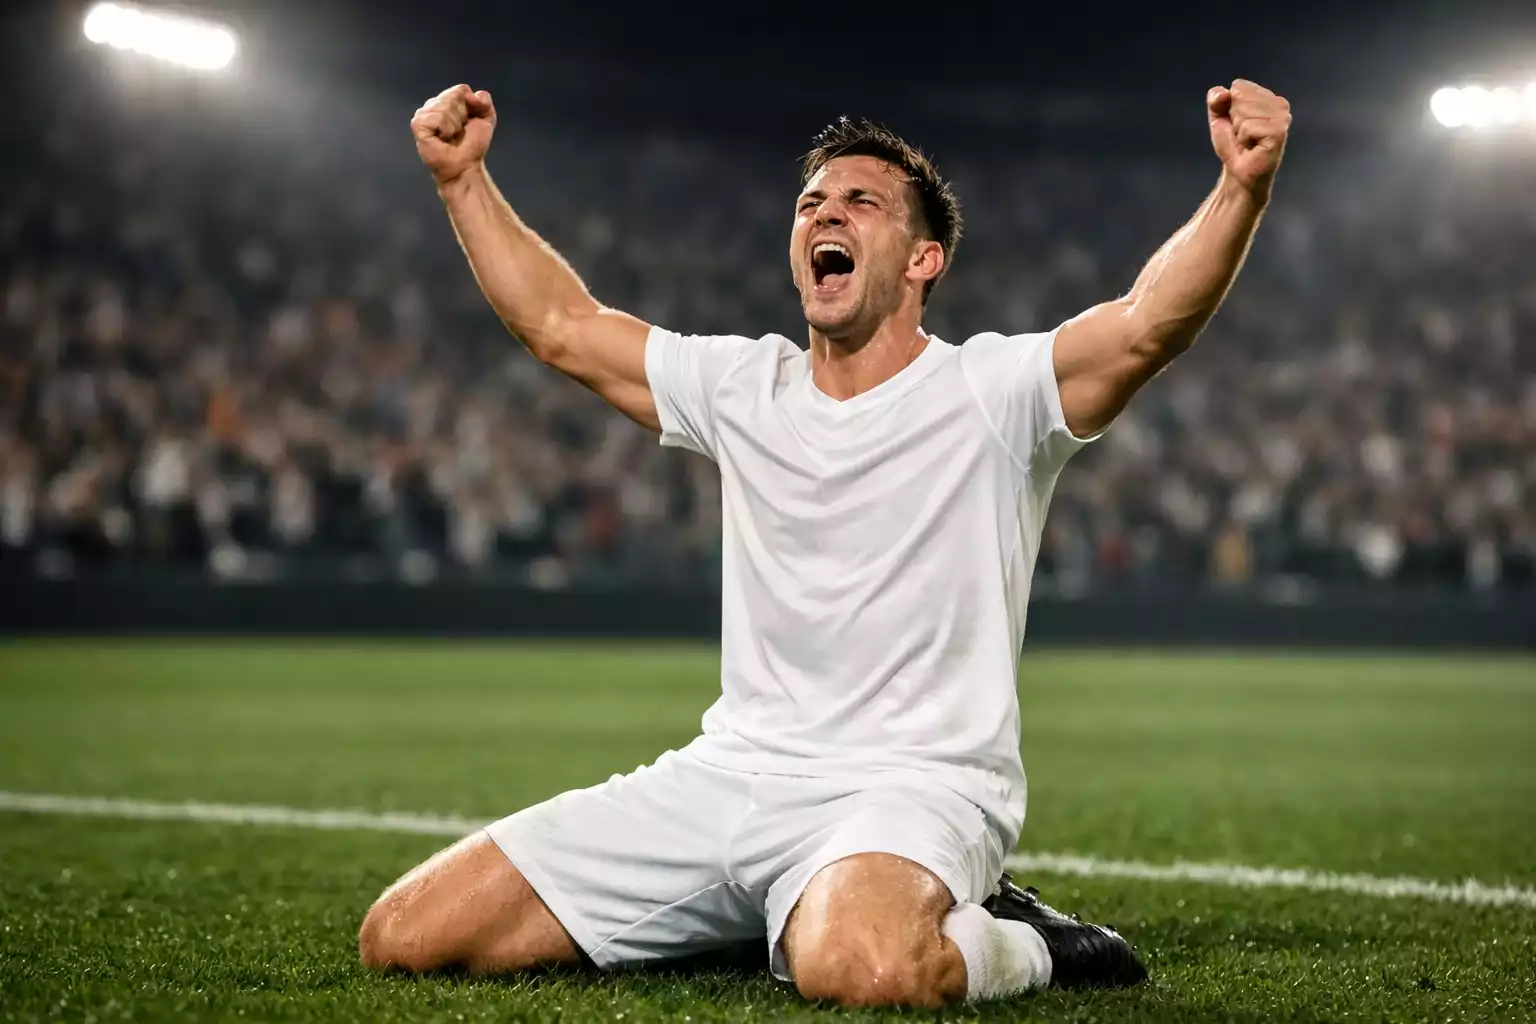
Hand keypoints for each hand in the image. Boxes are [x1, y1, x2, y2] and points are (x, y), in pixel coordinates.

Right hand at [412, 84, 496, 186]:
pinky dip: (445, 128)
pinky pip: (437, 117)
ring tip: (450, 136)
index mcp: (446, 101)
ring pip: (445, 105)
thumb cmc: (472, 146)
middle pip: (453, 96)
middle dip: (462, 116)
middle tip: (459, 132)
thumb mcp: (486, 119)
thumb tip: (475, 94)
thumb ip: (484, 102)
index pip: (461, 90)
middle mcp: (433, 105)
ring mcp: (423, 114)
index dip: (470, 106)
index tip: (469, 122)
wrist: (465, 166)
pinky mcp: (418, 124)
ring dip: (454, 124)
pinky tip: (442, 138)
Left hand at [1207, 79, 1289, 201]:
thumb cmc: (1233, 145)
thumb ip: (1216, 100)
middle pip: (1240, 96)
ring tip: (1248, 141)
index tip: (1237, 124)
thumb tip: (1222, 94)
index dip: (1229, 107)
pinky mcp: (1279, 132)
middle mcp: (1279, 104)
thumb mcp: (1219, 118)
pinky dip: (1243, 139)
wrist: (1239, 171)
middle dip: (1234, 119)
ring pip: (1243, 112)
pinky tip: (1252, 146)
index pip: (1239, 86)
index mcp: (1268, 97)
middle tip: (1243, 135)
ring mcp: (1282, 118)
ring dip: (1239, 131)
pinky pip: (1248, 126)